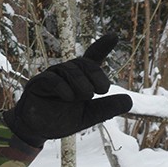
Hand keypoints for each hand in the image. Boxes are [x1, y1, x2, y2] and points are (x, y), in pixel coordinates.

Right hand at [3, 34, 132, 146]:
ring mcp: (52, 76)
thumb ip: (107, 108)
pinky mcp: (38, 84)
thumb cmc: (63, 119)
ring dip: (81, 82)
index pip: (92, 58)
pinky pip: (51, 79)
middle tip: (103, 90)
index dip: (102, 46)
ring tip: (87, 96)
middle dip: (96, 74)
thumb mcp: (89, 116)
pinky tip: (69, 97)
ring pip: (69, 69)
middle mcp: (66, 73)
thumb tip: (129, 101)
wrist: (39, 130)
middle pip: (84, 63)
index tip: (114, 36)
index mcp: (80, 78)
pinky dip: (62, 87)